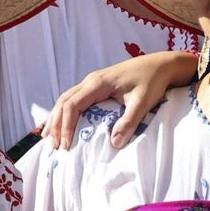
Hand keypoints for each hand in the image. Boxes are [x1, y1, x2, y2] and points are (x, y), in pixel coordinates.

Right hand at [42, 50, 196, 150]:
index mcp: (97, 83)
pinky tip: (62, 124)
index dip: (66, 126)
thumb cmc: (152, 81)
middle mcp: (90, 81)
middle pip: (63, 102)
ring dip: (57, 118)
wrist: (160, 64)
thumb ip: (128, 121)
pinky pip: (75, 99)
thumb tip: (114, 144)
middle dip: (56, 124)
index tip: (66, 145)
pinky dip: (65, 112)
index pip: (72, 105)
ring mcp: (92, 83)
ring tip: (49, 137)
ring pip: (66, 99)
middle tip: (53, 146)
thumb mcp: (143, 102)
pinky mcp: (97, 86)